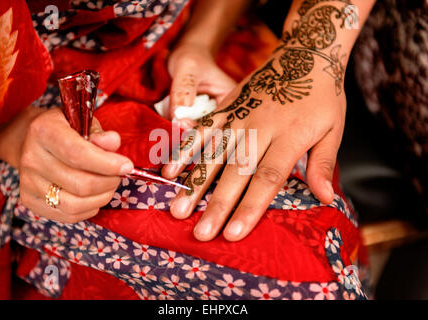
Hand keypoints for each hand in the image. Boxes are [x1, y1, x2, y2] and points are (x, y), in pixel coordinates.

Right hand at [19, 108, 133, 223]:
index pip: (78, 154)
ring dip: (102, 197)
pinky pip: (68, 215)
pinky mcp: (30, 201)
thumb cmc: (66, 131)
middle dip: (109, 182)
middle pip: (80, 183)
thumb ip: (100, 133)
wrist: (33, 142)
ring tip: (109, 185)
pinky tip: (95, 196)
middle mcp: (31, 158)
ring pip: (75, 204)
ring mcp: (28, 182)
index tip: (127, 166)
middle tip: (119, 175)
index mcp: (43, 131)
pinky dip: (89, 208)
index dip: (107, 164)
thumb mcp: (83, 122)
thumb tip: (113, 142)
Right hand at [162, 53, 346, 241]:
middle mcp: (260, 128)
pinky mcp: (226, 106)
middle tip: (201, 233)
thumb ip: (324, 164)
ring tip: (179, 209)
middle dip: (218, 204)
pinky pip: (202, 129)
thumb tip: (326, 200)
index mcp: (289, 137)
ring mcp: (239, 116)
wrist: (305, 54)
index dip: (250, 207)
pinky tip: (170, 171)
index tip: (234, 233)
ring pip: (213, 153)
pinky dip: (185, 149)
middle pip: (236, 172)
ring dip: (195, 183)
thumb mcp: (334, 129)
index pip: (267, 178)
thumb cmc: (321, 97)